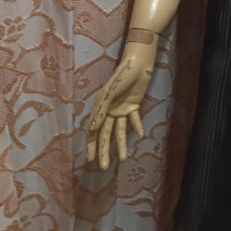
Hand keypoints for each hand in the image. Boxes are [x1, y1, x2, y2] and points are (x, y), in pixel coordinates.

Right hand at [86, 44, 155, 170]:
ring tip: (122, 159)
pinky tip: (139, 135)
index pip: (93, 130)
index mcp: (101, 107)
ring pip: (120, 131)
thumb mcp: (109, 92)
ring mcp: (121, 108)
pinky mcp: (133, 105)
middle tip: (104, 167)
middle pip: (105, 134)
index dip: (91, 145)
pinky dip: (136, 127)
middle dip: (104, 150)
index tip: (90, 160)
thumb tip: (91, 129)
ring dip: (120, 145)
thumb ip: (101, 110)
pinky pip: (134, 120)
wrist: (138, 64)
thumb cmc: (122, 75)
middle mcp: (109, 110)